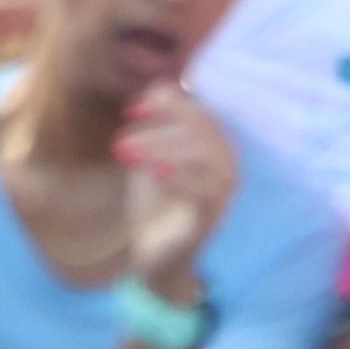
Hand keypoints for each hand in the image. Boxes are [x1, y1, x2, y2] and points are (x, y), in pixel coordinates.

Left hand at [114, 84, 237, 299]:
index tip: (131, 110)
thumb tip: (155, 89)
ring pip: (204, 154)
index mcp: (216, 144)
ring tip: (126, 151)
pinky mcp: (210, 217)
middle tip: (122, 140)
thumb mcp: (152, 160)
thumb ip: (157, 127)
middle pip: (205, 128)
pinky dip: (180, 177)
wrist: (158, 260)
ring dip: (164, 147)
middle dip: (163, 125)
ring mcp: (222, 190)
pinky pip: (202, 191)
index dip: (170, 103)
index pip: (201, 110)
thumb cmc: (157, 204)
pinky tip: (154, 171)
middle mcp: (227, 162)